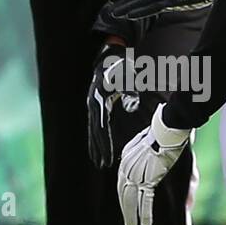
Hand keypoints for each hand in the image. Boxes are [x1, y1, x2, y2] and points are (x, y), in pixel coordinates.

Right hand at [87, 45, 126, 169]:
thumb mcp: (127, 77)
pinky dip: (96, 138)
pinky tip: (99, 147)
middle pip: (94, 133)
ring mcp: (93, 107)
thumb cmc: (120, 68)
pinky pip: (95, 126)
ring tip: (98, 162)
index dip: (105, 144)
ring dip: (95, 147)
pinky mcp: (95, 107)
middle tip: (103, 165)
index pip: (101, 128)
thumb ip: (130, 91)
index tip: (108, 157)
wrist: (109, 59)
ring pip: (92, 131)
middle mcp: (93, 106)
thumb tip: (133, 105)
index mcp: (99, 101)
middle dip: (98, 150)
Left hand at [117, 104, 191, 224]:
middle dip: (126, 210)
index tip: (127, 206)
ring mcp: (136, 174)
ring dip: (131, 216)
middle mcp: (127, 168)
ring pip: (130, 200)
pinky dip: (145, 214)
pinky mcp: (148, 178)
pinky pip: (145, 200)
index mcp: (126, 159)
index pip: (122, 182)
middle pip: (123, 193)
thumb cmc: (167, 134)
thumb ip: (164, 166)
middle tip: (129, 224)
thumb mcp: (159, 150)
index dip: (124, 196)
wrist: (168, 127)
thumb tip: (179, 191)